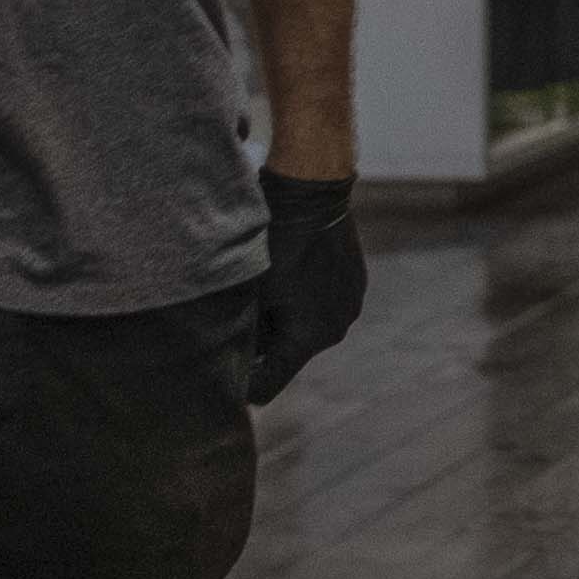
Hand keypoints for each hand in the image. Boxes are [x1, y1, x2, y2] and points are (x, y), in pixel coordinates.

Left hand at [245, 169, 367, 404]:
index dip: (244, 384)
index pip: (269, 384)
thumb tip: (231, 361)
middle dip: (266, 345)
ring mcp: (349, 307)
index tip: (223, 374)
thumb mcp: (250, 292)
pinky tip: (291, 275)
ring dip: (286, 321)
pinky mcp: (355, 286)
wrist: (312, 194)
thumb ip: (245, 334)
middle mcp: (335, 329)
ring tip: (268, 291)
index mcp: (308, 338)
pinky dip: (305, 301)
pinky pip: (324, 307)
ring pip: (307, 331)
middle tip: (243, 317)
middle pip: (290, 356)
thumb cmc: (273, 241)